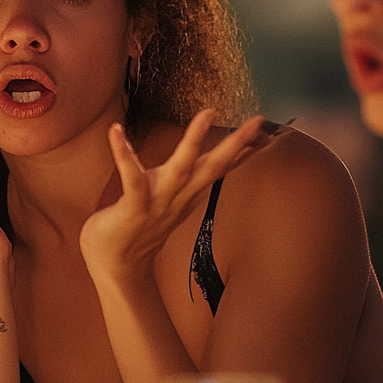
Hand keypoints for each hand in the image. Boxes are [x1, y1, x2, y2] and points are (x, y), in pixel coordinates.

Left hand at [79, 111, 269, 282]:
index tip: (266, 133)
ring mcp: (158, 202)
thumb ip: (178, 185)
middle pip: (212, 166)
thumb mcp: (165, 204)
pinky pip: (132, 178)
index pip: (219, 169)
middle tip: (258, 121)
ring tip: (208, 114)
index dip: (242, 151)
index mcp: (185, 194)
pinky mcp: (133, 207)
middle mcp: (178, 197)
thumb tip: (189, 169)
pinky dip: (123, 153)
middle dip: (236, 143)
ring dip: (195, 140)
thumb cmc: (134, 229)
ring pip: (182, 168)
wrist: (117, 268)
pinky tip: (116, 131)